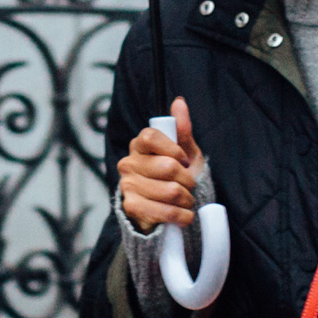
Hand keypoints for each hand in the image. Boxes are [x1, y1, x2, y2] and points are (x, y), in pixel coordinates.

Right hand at [118, 97, 204, 231]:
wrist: (165, 211)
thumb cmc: (175, 178)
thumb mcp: (183, 152)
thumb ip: (181, 129)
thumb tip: (179, 101)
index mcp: (139, 146)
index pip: (151, 136)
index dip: (174, 149)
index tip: (185, 161)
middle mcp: (128, 163)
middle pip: (168, 167)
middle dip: (188, 180)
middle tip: (189, 186)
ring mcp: (127, 186)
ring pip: (171, 191)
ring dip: (187, 199)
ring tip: (186, 201)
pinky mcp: (131, 208)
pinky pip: (165, 211)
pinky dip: (182, 216)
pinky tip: (184, 216)